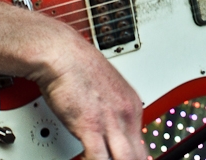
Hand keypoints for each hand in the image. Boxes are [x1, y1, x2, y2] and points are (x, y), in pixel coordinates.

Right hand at [30, 28, 145, 159]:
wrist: (63, 55)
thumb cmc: (79, 69)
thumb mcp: (107, 91)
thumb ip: (113, 112)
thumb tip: (111, 131)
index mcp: (133, 107)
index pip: (142, 146)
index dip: (134, 158)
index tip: (127, 159)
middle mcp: (127, 115)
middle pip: (137, 156)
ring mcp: (111, 122)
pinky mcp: (91, 127)